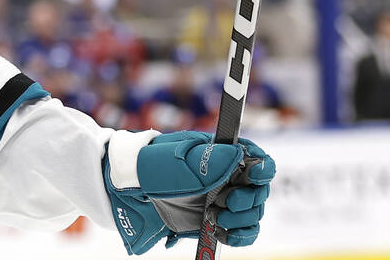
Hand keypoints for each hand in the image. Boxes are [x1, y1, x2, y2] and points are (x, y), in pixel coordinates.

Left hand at [104, 130, 274, 254]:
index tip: (255, 174)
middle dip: (248, 199)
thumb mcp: (179, 162)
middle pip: (259, 191)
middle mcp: (225, 176)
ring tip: (215, 217)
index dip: (263, 167)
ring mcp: (221, 200)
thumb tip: (242, 155)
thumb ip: (212, 160)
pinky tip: (222, 232)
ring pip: (253, 214)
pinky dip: (239, 236)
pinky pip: (242, 232)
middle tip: (225, 202)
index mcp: (220, 154)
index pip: (256, 158)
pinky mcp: (215, 221)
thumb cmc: (149, 169)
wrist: (127, 193)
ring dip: (242, 219)